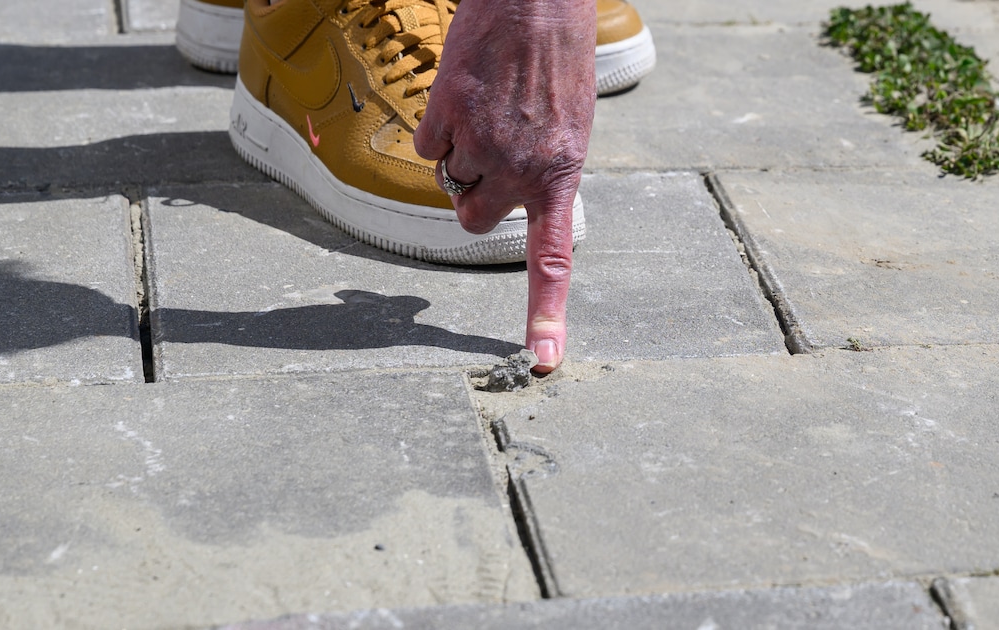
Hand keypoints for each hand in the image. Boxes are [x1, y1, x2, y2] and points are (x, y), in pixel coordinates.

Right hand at [414, 0, 596, 372]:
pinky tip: (465, 90)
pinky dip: (439, 122)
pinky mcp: (446, 116)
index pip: (553, 259)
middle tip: (488, 155)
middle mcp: (520, 169)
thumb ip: (545, 169)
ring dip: (458, 152)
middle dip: (473, 196)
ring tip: (487, 106)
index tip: (542, 360)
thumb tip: (511, 196)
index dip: (546, 313)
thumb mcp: (569, 123)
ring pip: (448, 178)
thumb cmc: (557, 55)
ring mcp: (481, 144)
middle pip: (474, 220)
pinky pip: (428, 142)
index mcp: (560, 174)